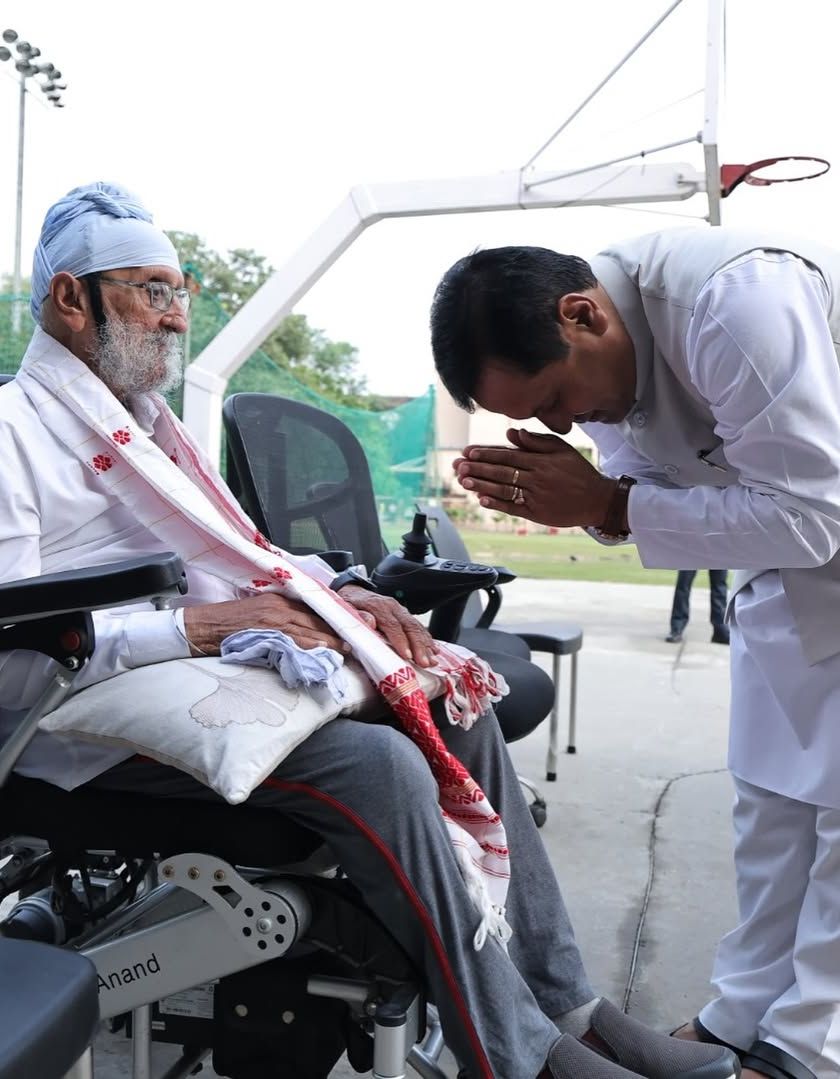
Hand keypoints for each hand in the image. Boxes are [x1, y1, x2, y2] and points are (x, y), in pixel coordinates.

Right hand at [183, 593, 351, 656]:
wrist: (204, 626)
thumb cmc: (230, 620)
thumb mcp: (261, 610)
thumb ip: (284, 615)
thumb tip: (308, 628)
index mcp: (280, 599)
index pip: (316, 606)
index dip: (337, 615)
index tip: (356, 621)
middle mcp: (280, 606)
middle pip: (318, 617)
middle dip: (340, 627)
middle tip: (361, 636)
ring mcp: (274, 620)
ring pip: (310, 629)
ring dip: (331, 640)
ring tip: (348, 648)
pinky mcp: (266, 633)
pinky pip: (294, 641)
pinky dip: (311, 646)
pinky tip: (324, 653)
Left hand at [337, 585, 438, 665]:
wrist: (352, 591)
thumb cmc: (348, 605)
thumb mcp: (346, 610)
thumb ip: (357, 617)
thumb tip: (370, 622)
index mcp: (378, 606)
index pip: (392, 625)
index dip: (400, 641)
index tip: (407, 656)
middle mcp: (393, 607)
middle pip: (409, 626)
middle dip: (419, 646)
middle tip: (424, 662)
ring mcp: (400, 610)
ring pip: (416, 627)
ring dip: (425, 645)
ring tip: (431, 661)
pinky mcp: (404, 615)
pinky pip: (418, 626)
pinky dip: (427, 639)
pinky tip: (433, 649)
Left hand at [453, 428, 615, 527]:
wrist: (598, 500)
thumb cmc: (579, 472)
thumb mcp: (562, 449)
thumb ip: (536, 441)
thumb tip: (511, 434)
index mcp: (540, 460)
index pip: (507, 455)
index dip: (486, 453)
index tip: (468, 452)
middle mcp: (536, 477)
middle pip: (501, 471)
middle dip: (477, 467)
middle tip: (458, 466)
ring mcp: (536, 495)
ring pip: (504, 488)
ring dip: (482, 484)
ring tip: (463, 481)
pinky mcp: (537, 513)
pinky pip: (513, 507)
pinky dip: (497, 503)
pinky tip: (482, 499)